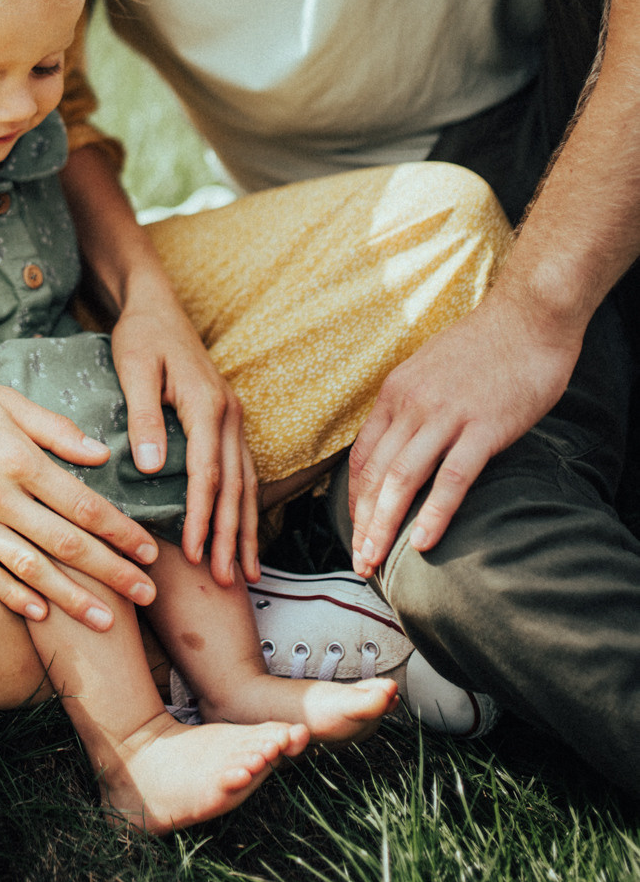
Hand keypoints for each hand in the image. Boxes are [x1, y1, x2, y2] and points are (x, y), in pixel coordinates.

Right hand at [0, 359, 159, 630]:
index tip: (149, 551)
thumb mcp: (6, 399)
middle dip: (111, 573)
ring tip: (105, 621)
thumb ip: (56, 430)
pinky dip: (11, 597)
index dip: (121, 532)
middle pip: (65, 545)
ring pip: (29, 570)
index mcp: (18, 459)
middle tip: (146, 596)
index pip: (84, 506)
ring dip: (70, 598)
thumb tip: (102, 455)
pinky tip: (39, 613)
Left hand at [111, 291, 258, 586]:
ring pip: (246, 482)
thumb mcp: (133, 369)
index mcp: (206, 404)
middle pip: (235, 485)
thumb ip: (144, 418)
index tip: (196, 555)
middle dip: (234, 536)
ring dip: (247, 528)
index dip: (203, 517)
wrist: (157, 306)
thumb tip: (153, 470)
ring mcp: (233, 416)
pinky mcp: (228, 419)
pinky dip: (246, 505)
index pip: (207, 474)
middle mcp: (229, 413)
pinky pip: (243, 470)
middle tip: (231, 582)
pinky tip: (245, 532)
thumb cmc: (139, 337)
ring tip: (247, 572)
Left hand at [347, 285, 580, 572]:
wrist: (527, 317)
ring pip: (404, 479)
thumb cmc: (484, 347)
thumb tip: (404, 446)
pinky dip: (435, 512)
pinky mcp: (484, 427)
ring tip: (376, 562)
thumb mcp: (431, 372)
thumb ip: (413, 407)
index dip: (354, 499)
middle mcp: (412, 404)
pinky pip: (452, 477)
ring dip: (386, 525)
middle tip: (358, 564)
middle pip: (377, 474)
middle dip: (363, 524)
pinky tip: (424, 542)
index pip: (363, 456)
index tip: (355, 531)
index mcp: (396, 393)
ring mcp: (447, 415)